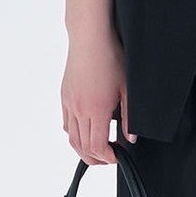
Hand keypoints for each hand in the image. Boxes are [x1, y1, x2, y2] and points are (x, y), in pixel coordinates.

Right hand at [62, 32, 136, 161]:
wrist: (90, 38)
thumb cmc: (111, 57)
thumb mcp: (127, 88)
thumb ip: (129, 117)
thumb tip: (130, 138)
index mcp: (96, 110)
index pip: (97, 146)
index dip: (107, 157)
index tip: (117, 156)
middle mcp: (79, 110)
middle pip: (82, 147)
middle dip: (96, 158)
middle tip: (110, 156)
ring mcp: (69, 103)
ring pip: (71, 138)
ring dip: (83, 149)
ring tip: (98, 148)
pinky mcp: (64, 96)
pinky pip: (66, 124)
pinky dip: (74, 135)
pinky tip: (86, 131)